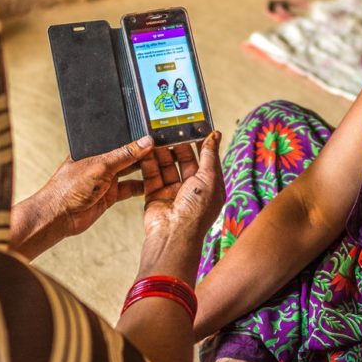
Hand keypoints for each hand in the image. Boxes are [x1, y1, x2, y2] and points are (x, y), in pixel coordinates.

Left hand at [9, 136, 153, 259]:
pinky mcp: (110, 195)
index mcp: (94, 149)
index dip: (136, 139)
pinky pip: (129, 189)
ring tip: (163, 164)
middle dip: (143, 154)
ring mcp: (106, 180)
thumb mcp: (99, 166)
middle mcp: (101, 163)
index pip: (120, 140)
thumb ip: (124, 155)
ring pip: (130, 172)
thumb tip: (144, 142)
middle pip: (127, 156)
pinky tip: (152, 184)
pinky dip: (140, 187)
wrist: (59, 217)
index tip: (155, 136)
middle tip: (164, 149)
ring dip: (144, 170)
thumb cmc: (68, 187)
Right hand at [136, 132, 223, 279]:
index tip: (193, 127)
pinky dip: (149, 162)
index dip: (200, 143)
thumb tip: (215, 135)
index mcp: (209, 186)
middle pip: (184, 161)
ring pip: (167, 166)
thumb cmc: (197, 211)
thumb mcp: (209, 178)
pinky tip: (147, 150)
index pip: (205, 159)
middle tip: (171, 129)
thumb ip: (209, 155)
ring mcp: (172, 192)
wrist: (174, 234)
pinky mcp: (155, 195)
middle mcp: (191, 189)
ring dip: (163, 152)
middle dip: (178, 145)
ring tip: (158, 136)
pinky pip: (152, 175)